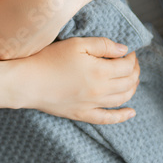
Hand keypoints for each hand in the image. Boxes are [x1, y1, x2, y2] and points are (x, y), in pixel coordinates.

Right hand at [16, 37, 138, 123]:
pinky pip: (108, 118)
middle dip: (134, 71)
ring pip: (122, 99)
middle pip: (128, 83)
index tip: (128, 51)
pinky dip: (122, 116)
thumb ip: (103, 45)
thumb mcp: (77, 44)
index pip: (127, 66)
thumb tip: (124, 50)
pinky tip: (131, 112)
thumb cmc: (49, 59)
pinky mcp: (83, 114)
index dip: (131, 58)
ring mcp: (92, 105)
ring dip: (132, 88)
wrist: (28, 82)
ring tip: (132, 79)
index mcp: (100, 71)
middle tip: (131, 63)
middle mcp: (100, 90)